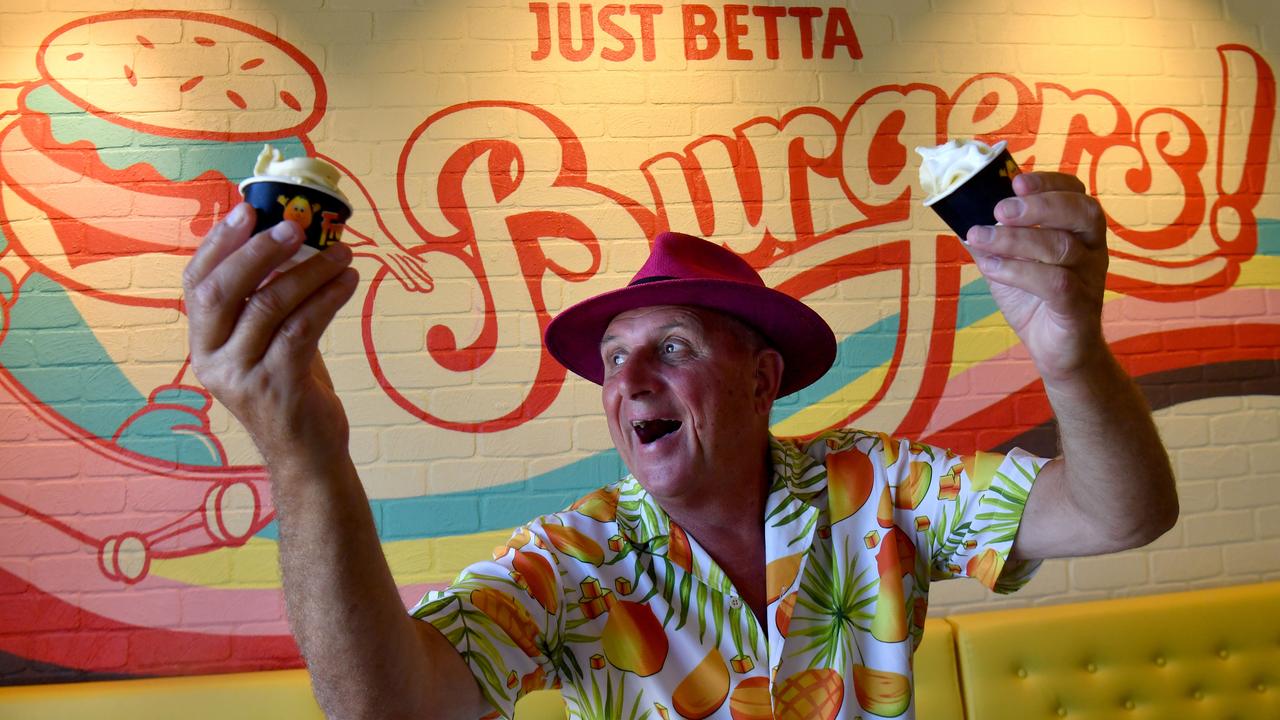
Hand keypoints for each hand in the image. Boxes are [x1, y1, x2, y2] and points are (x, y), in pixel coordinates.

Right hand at [182, 203, 358, 466]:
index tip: (247, 209)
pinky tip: (348, 281)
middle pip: (223, 289)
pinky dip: (328, 298)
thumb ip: (264, 301)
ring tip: (343, 254)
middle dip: (260, 250)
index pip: (196, 282)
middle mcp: (211, 359)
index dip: (219, 242)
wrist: (307, 455)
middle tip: (296, 225)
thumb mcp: (267, 343)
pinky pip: (302, 328)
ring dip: (310, 271)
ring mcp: (241, 375)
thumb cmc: (291, 390)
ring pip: (268, 304)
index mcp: (203, 343)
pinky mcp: (277, 386)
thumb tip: (287, 239)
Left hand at [963, 172, 1108, 381]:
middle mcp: (1092, 249)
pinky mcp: (1080, 307)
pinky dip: (1019, 272)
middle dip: (1038, 206)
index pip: (1076, 194)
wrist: (1057, 352)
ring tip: (980, 237)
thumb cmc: (1035, 302)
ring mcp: (1090, 278)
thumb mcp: (1007, 265)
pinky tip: (992, 269)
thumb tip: (958, 217)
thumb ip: (991, 242)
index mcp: (1078, 231)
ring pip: (1062, 248)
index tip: (1016, 182)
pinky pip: (1056, 283)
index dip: (1049, 183)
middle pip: (1081, 212)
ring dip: (1015, 239)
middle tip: (1000, 209)